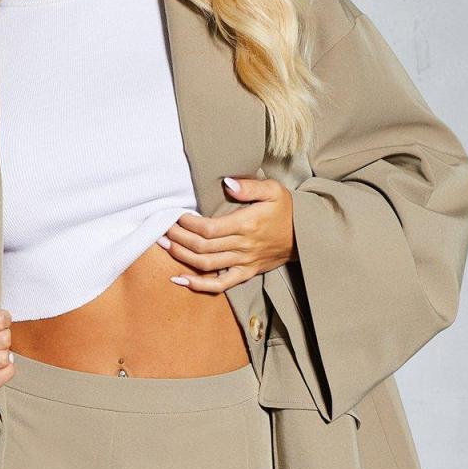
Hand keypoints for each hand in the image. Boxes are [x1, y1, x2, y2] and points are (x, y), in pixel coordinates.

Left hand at [157, 176, 297, 292]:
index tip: (175, 216)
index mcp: (247, 224)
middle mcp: (243, 245)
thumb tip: (227, 183)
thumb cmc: (287, 209)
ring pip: (206, 265)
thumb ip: (249, 186)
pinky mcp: (246, 273)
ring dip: (181, 257)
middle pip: (202, 246)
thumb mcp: (273, 190)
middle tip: (161, 229)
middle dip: (178, 238)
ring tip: (163, 246)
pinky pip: (220, 284)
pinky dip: (199, 285)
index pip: (209, 228)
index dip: (188, 224)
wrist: (306, 235)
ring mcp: (243, 262)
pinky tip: (180, 280)